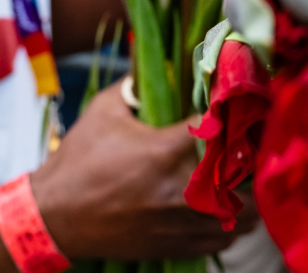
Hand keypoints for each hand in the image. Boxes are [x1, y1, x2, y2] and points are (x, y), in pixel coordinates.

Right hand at [32, 85, 245, 260]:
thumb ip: (133, 85)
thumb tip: (152, 64)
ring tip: (247, 180)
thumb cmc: (77, 161)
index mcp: (165, 150)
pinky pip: (221, 238)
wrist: (55, 217)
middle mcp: (179, 189)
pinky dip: (232, 223)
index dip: (236, 116)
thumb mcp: (103, 111)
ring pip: (241, 213)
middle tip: (253, 146)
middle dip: (252, 160)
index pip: (221, 127)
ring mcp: (180, 222)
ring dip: (249, 196)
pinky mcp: (176, 245)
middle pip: (243, 176)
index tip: (240, 109)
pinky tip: (230, 209)